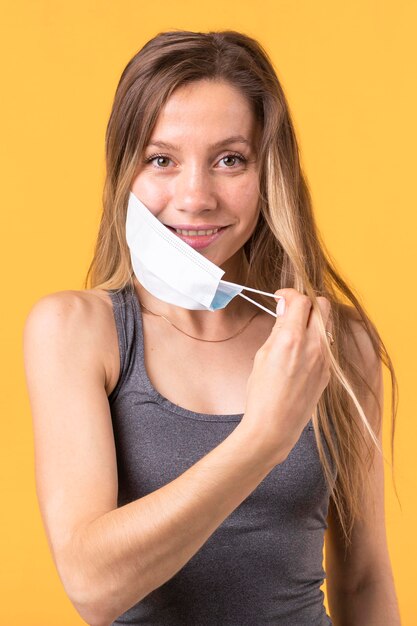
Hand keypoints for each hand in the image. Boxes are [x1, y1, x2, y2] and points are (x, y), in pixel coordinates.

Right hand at [241, 288, 332, 464]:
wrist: (275, 426)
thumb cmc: (262, 393)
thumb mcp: (263, 355)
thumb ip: (278, 328)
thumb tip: (284, 308)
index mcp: (292, 339)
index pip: (301, 300)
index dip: (290, 294)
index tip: (280, 297)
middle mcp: (313, 346)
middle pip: (322, 306)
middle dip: (306, 302)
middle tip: (290, 310)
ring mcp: (324, 359)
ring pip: (326, 324)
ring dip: (313, 319)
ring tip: (294, 329)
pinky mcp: (327, 371)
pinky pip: (326, 344)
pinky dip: (315, 338)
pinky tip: (300, 350)